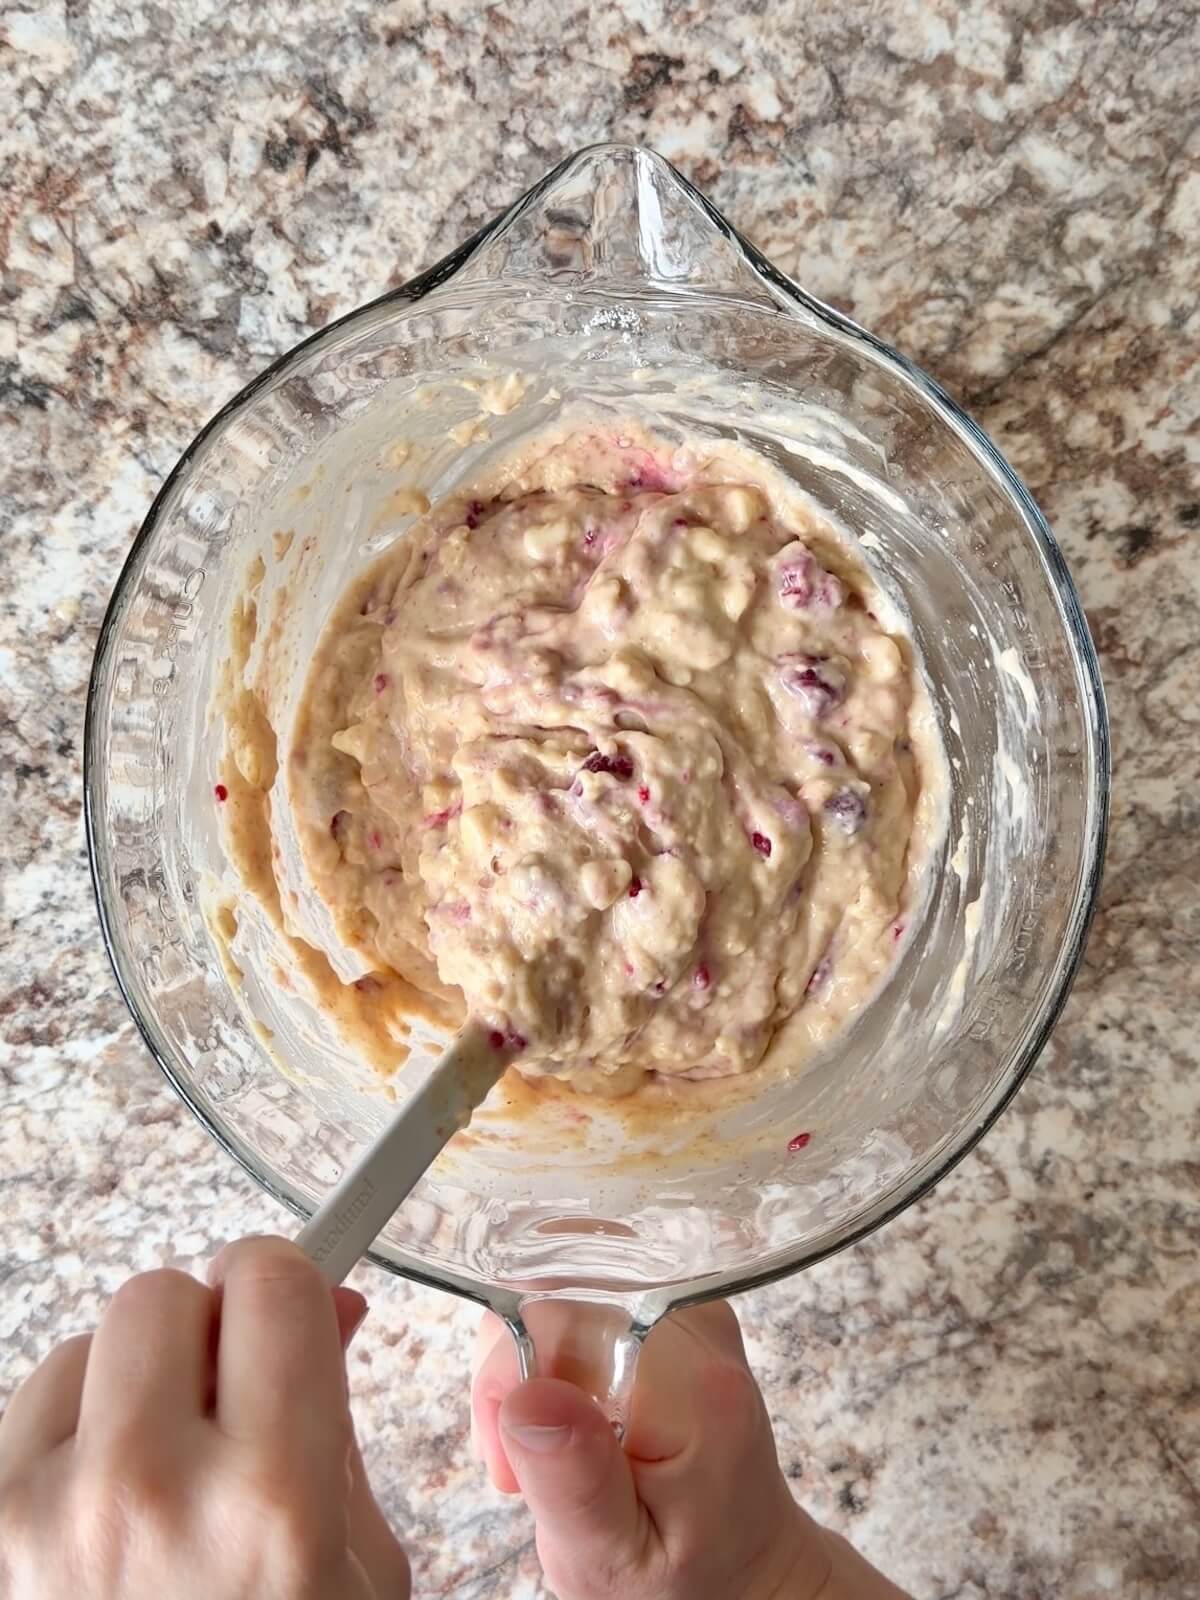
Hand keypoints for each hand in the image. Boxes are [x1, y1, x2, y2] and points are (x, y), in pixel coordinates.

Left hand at [0, 1236, 409, 1599]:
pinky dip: (64, 1438)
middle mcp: (147, 1494)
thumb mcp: (357, 1569)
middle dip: (201, 1328)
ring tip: (156, 1474)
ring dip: (124, 1386)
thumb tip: (322, 1302)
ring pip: (80, 1347)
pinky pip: (24, 1413)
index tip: (282, 1306)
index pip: (270, 1282)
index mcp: (273, 1500)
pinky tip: (98, 1510)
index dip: (281, 1282)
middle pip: (160, 1294)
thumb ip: (336, 1423)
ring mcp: (44, 1521)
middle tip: (223, 1395)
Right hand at [472, 1299, 908, 1599]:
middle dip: (511, 1370)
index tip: (510, 1462)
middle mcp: (697, 1319)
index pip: (553, 1312)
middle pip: (549, 1287)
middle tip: (524, 1464)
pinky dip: (552, 1352)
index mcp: (689, 1379)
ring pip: (553, 1284)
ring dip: (528, 1364)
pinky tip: (568, 1413)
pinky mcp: (669, 1300)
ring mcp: (687, 1302)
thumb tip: (524, 1394)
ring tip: (547, 1447)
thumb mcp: (614, 1557)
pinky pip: (576, 1295)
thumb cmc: (682, 1572)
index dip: (507, 1375)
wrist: (746, 1563)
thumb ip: (573, 1479)